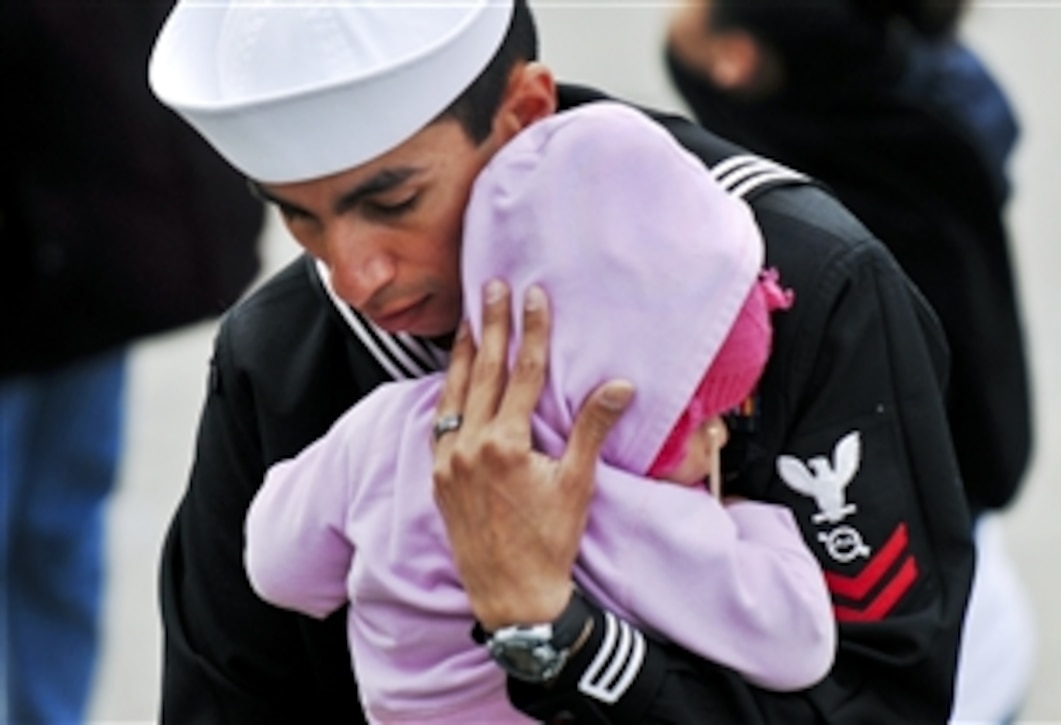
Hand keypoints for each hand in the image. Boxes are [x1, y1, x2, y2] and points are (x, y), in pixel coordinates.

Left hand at [432, 280, 633, 630]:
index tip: (534, 296)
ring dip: (461, 352)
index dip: (532, 332)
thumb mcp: (577, 484)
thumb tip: (620, 385)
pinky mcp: (438, 476)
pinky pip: (439, 422)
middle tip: (491, 287)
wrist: (512, 595)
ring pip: (453, 393)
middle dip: (490, 326)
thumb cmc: (550, 541)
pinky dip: (446, 393)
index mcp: (505, 445)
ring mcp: (448, 461)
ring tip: (467, 318)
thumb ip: (592, 430)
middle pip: (483, 372)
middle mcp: (469, 447)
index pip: (522, 374)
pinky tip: (449, 376)